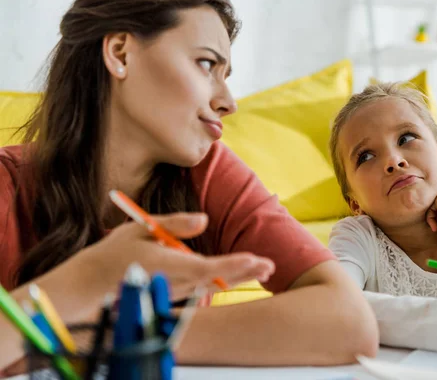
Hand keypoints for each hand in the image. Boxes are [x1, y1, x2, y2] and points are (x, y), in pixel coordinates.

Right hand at [79, 212, 274, 300]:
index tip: (256, 260)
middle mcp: (177, 282)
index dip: (235, 264)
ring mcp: (175, 291)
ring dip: (238, 276)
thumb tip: (204, 220)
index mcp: (171, 266)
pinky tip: (235, 274)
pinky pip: (202, 286)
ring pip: (213, 284)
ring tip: (261, 270)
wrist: (90, 285)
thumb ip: (175, 224)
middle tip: (270, 267)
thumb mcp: (141, 228)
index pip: (210, 267)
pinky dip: (222, 279)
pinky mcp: (172, 293)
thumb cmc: (113, 253)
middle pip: (219, 278)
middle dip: (245, 272)